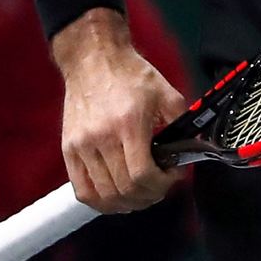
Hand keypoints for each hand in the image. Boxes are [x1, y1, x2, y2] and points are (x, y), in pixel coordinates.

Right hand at [53, 11, 184, 213]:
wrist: (93, 58)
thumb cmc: (130, 73)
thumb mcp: (165, 92)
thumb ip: (181, 121)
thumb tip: (192, 148)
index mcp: (129, 124)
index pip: (143, 175)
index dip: (162, 184)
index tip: (171, 175)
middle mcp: (102, 137)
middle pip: (125, 190)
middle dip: (149, 195)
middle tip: (159, 186)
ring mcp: (82, 145)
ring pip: (104, 195)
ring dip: (127, 202)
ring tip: (140, 193)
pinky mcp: (68, 149)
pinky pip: (82, 190)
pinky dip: (100, 201)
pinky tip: (114, 196)